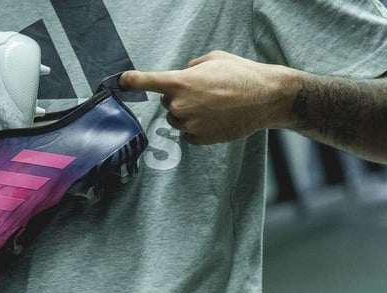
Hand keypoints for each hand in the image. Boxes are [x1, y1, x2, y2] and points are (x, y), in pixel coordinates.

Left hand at [120, 50, 293, 144]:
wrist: (265, 99)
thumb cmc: (242, 74)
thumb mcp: (213, 59)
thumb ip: (191, 67)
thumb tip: (185, 75)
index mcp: (180, 82)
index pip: (146, 82)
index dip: (131, 81)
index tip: (120, 81)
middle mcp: (180, 105)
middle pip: (167, 103)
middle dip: (180, 97)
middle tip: (205, 92)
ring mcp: (189, 124)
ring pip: (177, 120)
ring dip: (188, 114)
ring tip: (214, 107)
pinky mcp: (200, 139)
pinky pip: (189, 134)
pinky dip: (198, 128)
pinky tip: (216, 120)